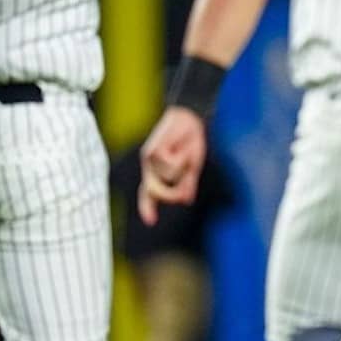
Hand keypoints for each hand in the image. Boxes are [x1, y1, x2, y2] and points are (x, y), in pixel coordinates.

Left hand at [138, 107, 207, 225]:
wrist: (191, 118)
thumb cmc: (190, 141)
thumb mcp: (192, 166)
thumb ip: (187, 184)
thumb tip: (186, 200)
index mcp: (157, 172)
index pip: (149, 193)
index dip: (148, 207)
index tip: (151, 222)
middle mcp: (150, 167)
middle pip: (156, 191)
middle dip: (171, 193)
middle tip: (186, 185)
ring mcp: (149, 159)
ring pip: (166, 177)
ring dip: (181, 168)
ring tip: (185, 151)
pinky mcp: (152, 151)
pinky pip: (169, 164)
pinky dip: (180, 158)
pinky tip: (180, 145)